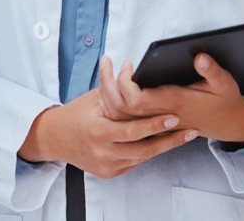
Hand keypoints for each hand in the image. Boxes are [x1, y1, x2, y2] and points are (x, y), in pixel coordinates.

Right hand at [18, 88, 195, 178]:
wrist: (54, 138)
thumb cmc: (74, 114)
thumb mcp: (92, 99)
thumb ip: (114, 91)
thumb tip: (131, 70)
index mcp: (97, 131)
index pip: (132, 131)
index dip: (154, 125)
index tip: (173, 117)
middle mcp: (102, 152)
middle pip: (143, 150)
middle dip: (169, 140)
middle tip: (189, 130)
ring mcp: (106, 165)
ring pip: (142, 158)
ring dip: (163, 147)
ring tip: (182, 137)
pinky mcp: (108, 173)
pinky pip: (134, 163)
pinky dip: (148, 153)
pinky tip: (162, 143)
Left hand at [98, 54, 243, 143]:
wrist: (228, 123)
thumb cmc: (223, 100)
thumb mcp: (224, 83)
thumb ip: (212, 70)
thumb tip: (200, 57)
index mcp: (173, 103)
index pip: (136, 100)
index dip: (124, 83)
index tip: (128, 64)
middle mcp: (159, 116)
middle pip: (119, 107)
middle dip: (107, 84)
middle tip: (109, 62)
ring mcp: (154, 122)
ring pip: (118, 115)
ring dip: (106, 93)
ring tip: (107, 71)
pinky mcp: (153, 123)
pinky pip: (124, 119)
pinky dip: (112, 104)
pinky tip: (110, 88)